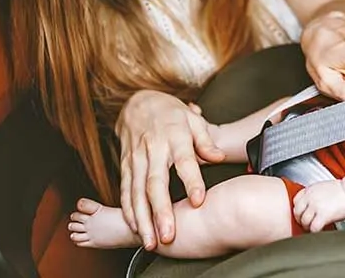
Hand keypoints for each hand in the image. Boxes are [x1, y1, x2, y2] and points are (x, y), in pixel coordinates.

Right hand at [115, 90, 224, 249]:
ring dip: (143, 219)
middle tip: (169, 235)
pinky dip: (129, 211)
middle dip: (161, 212)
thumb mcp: (192, 119)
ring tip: (151, 241)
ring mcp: (136, 158)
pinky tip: (136, 228)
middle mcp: (153, 149)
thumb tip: (219, 157)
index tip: (198, 200)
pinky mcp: (125, 165)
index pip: (184, 160)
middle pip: (155, 183)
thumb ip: (206, 140)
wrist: (137, 102)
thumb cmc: (171, 113)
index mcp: (174, 136)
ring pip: (136, 192)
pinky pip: (125, 190)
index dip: (192, 180)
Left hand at [292, 180, 344, 232]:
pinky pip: (313, 227)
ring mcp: (316, 206)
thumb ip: (312, 195)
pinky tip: (319, 229)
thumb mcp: (322, 187)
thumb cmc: (341, 191)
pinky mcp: (323, 216)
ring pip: (304, 221)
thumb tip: (306, 206)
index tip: (302, 214)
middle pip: (297, 212)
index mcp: (309, 190)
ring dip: (307, 226)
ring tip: (312, 227)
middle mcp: (310, 197)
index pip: (295, 201)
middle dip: (301, 219)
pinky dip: (315, 231)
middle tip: (306, 223)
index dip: (299, 209)